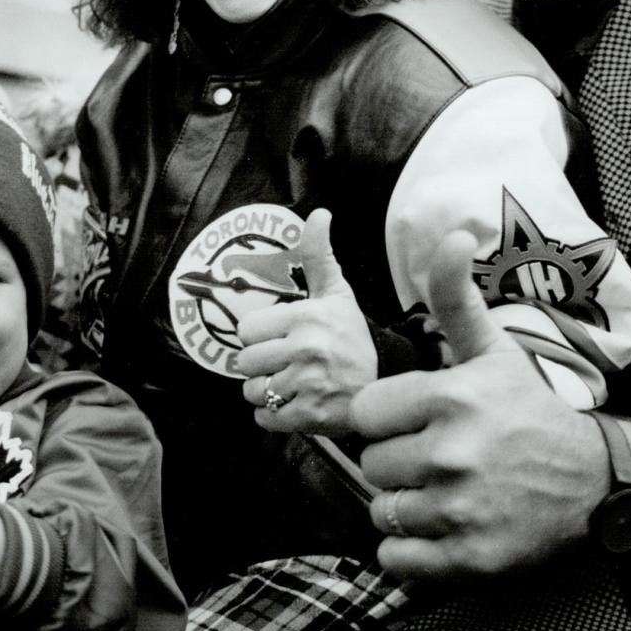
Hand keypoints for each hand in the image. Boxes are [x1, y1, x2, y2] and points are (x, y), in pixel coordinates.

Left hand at [238, 209, 376, 434]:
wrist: (386, 386)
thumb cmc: (351, 336)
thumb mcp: (336, 294)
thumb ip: (319, 255)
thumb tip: (318, 212)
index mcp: (308, 317)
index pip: (246, 330)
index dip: (260, 336)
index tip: (280, 339)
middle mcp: (307, 349)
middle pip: (245, 362)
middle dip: (261, 365)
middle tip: (286, 364)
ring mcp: (308, 385)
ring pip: (252, 391)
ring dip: (266, 391)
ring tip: (291, 384)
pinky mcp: (310, 417)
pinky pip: (264, 417)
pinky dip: (273, 415)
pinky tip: (294, 404)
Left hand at [348, 229, 606, 579]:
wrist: (596, 485)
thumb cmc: (530, 413)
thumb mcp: (494, 351)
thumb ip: (457, 298)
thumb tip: (452, 233)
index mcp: (450, 397)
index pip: (364, 415)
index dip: (385, 420)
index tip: (416, 422)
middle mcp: (452, 452)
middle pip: (371, 465)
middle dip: (396, 464)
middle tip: (436, 460)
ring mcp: (461, 509)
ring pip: (382, 513)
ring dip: (405, 509)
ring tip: (443, 494)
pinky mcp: (469, 558)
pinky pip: (396, 560)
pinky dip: (410, 553)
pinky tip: (443, 530)